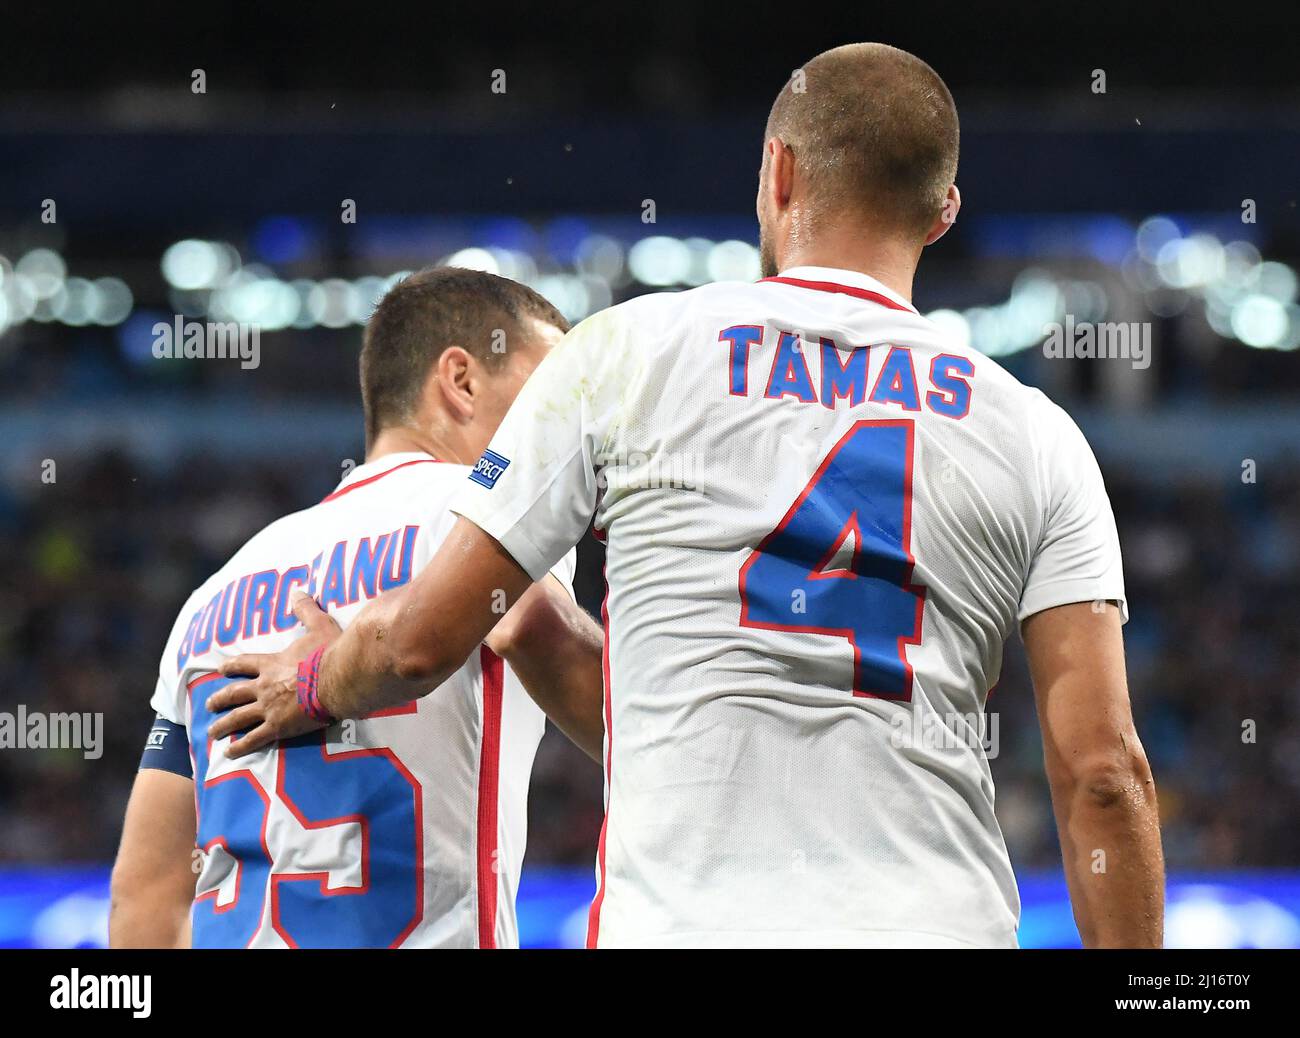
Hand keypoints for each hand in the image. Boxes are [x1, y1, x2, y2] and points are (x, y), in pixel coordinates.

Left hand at [206, 591, 342, 757]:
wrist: (338, 678)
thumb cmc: (330, 653)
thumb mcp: (319, 626)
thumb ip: (306, 609)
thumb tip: (298, 590)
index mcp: (273, 663)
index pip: (246, 663)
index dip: (232, 666)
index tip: (220, 669)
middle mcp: (264, 686)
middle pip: (235, 693)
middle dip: (220, 699)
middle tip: (209, 705)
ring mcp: (269, 707)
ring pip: (238, 718)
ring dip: (223, 725)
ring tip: (212, 733)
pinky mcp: (278, 727)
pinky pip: (254, 739)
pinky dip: (240, 747)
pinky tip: (229, 753)